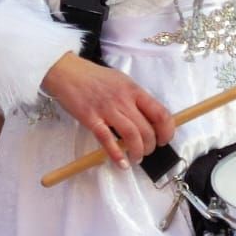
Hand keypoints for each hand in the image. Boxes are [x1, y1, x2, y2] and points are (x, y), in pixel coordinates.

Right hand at [40, 53, 174, 168]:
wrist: (68, 72)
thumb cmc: (95, 78)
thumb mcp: (122, 82)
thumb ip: (135, 98)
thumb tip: (150, 118)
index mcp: (135, 90)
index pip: (160, 113)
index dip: (167, 130)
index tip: (165, 139)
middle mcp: (124, 100)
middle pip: (146, 128)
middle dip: (151, 145)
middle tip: (148, 151)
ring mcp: (107, 109)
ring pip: (131, 135)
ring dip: (137, 151)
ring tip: (136, 158)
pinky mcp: (90, 118)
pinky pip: (106, 139)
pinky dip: (116, 154)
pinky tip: (121, 163)